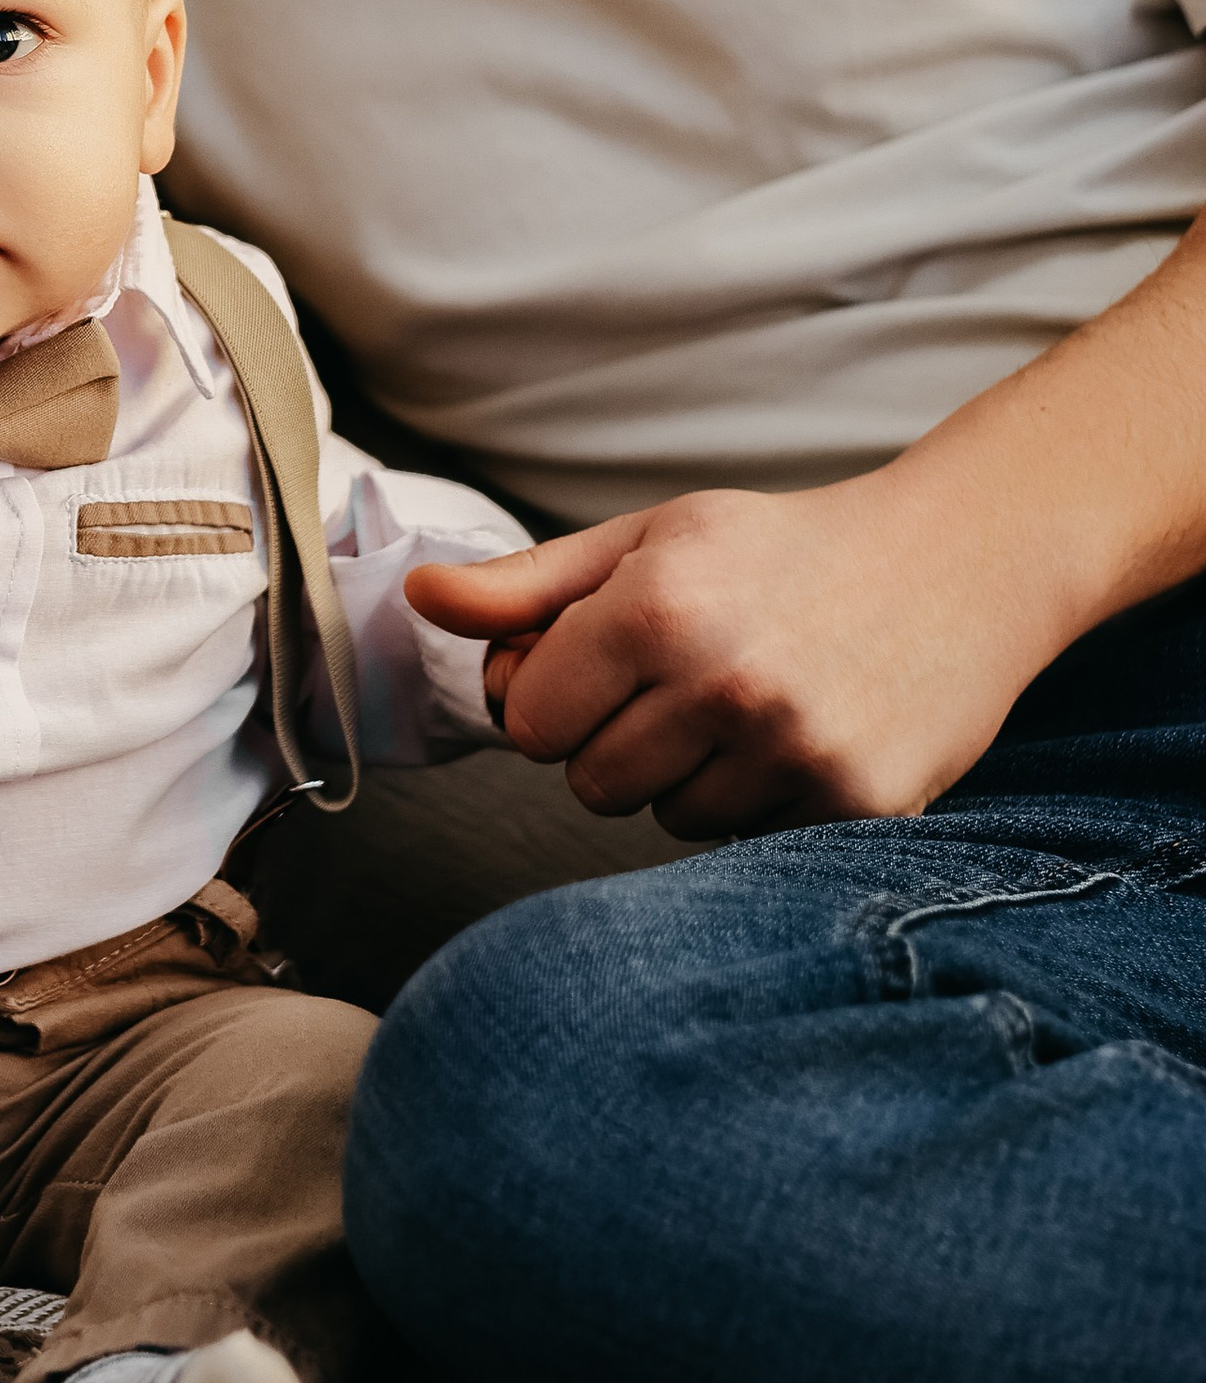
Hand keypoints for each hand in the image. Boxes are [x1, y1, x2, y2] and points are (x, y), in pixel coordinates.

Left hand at [405, 468, 1068, 838]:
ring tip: (749, 706)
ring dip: (689, 777)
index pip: (528, 722)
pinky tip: (801, 736)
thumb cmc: (782, 548)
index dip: (554, 700)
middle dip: (615, 743)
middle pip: (589, 784)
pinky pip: (747, 843)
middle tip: (682, 686)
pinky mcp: (857, 802)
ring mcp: (794, 749)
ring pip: (668, 820)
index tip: (598, 669)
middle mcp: (722, 682)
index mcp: (655, 608)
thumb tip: (420, 598)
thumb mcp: (649, 539)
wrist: (962, 560)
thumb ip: (528, 585)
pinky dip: (760, 802)